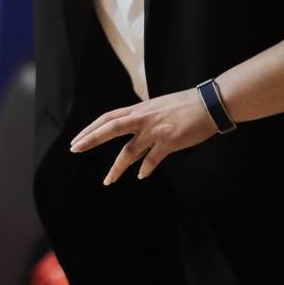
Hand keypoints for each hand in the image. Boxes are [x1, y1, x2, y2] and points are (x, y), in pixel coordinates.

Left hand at [69, 88, 218, 183]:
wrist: (209, 104)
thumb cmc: (184, 106)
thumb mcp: (157, 108)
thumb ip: (143, 122)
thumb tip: (133, 141)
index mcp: (139, 110)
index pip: (108, 118)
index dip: (91, 128)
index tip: (78, 139)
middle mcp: (143, 118)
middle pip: (110, 128)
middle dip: (91, 139)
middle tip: (75, 149)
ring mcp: (155, 130)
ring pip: (129, 151)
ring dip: (117, 167)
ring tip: (108, 180)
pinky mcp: (169, 141)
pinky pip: (152, 159)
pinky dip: (145, 169)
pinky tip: (140, 176)